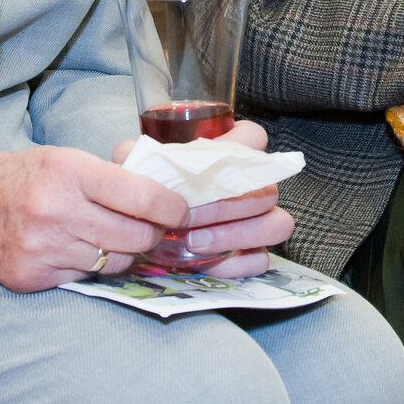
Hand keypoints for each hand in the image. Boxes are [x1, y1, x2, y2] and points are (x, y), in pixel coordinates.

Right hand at [0, 146, 187, 291]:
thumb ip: (102, 174)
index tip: (180, 211)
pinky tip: (75, 250)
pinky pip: (85, 278)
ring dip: (122, 252)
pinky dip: (89, 267)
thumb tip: (155, 187)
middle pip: (136, 236)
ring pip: (115, 262)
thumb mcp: (55, 158)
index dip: (172, 207)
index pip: (143, 196)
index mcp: (67, 171)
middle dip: (153, 234)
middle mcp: (57, 210)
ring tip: (111, 237)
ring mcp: (43, 249)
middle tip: (153, 228)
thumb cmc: (4, 178)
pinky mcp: (33, 278)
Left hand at [111, 119, 294, 277]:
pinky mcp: (252, 253)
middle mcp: (253, 186)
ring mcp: (258, 221)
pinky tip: (208, 263)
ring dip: (236, 234)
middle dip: (226, 205)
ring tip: (195, 242)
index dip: (236, 152)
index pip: (254, 139)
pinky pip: (262, 259)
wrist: (149, 228)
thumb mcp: (138, 169)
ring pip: (276, 224)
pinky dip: (237, 263)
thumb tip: (127, 155)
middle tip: (188, 217)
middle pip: (266, 190)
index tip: (201, 169)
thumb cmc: (155, 189)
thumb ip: (132, 156)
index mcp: (231, 155)